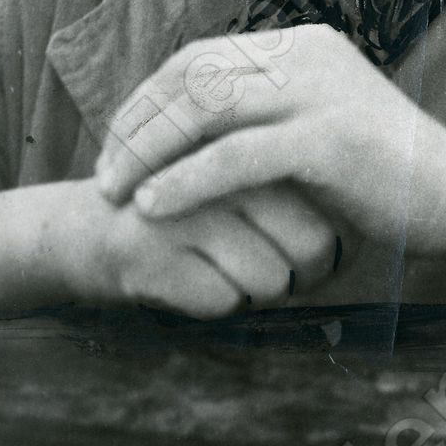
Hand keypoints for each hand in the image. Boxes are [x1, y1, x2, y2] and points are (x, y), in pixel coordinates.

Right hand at [80, 180, 340, 318]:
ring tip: (226, 272)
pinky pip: (222, 301)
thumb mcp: (239, 181)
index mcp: (253, 141)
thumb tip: (358, 237)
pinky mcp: (148, 251)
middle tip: (276, 278)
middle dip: (302, 279)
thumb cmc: (185, 207)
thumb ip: (295, 190)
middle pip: (310, 248)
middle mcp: (223, 167)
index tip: (309, 260)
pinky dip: (217, 305)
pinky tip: (190, 280)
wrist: (87, 228)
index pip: (330, 212)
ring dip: (258, 294)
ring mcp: (184, 207)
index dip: (331, 252)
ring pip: (269, 280)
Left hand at [96, 25, 445, 259]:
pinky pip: (236, 157)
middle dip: (136, 123)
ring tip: (113, 191)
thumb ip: (267, 112)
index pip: (199, 56)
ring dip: (147, 150)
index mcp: (301, 44)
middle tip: (102, 171)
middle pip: (192, 75)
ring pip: (205, 109)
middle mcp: (306, 54)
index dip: (147, 98)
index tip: (116, 143)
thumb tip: (194, 126)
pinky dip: (185, 181)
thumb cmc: (383, 172)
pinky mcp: (328, 139)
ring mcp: (319, 92)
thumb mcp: (319, 123)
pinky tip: (152, 206)